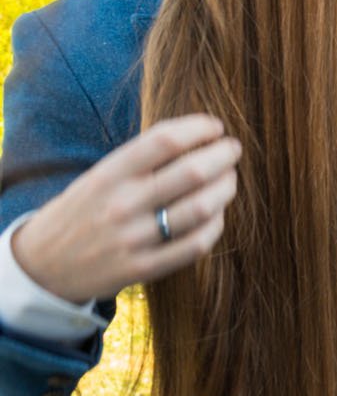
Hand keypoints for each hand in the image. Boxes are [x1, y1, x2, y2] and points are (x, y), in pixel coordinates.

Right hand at [12, 114, 240, 304]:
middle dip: (223, 155)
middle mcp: (122, 204)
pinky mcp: (145, 268)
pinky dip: (216, 224)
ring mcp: (134, 238)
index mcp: (108, 174)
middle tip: (232, 149)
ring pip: (202, 207)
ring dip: (226, 188)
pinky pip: (196, 244)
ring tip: (229, 179)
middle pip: (192, 172)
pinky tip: (217, 213)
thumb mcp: (99, 177)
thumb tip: (198, 138)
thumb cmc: (83, 211)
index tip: (215, 127)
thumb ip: (141, 161)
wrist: (44, 265)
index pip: (164, 140)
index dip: (199, 128)